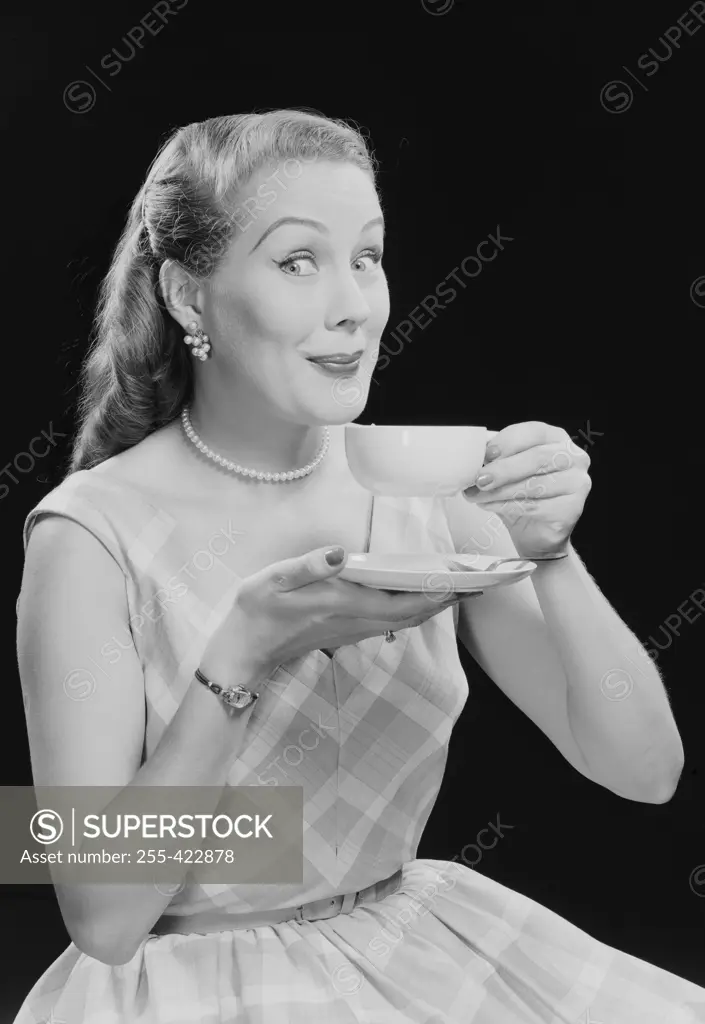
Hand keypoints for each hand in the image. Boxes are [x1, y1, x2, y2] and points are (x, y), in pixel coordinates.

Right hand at [202, 545, 461, 682]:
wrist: (243, 651)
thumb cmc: (256, 611)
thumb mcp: (272, 581)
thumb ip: (306, 567)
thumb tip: (337, 552)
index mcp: (343, 605)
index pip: (404, 603)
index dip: (437, 594)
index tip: (464, 581)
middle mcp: (355, 621)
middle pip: (413, 613)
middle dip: (446, 598)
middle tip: (477, 580)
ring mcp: (353, 629)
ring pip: (405, 618)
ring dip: (432, 603)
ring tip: (457, 583)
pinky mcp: (347, 630)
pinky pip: (391, 619)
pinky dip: (412, 606)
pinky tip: (418, 592)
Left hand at [462, 421, 591, 556]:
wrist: (536, 531)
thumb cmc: (522, 494)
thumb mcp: (508, 469)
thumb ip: (497, 458)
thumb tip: (474, 456)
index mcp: (556, 438)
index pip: (534, 432)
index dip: (508, 442)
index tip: (486, 455)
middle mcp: (573, 456)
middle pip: (536, 458)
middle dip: (503, 470)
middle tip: (479, 479)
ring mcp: (577, 482)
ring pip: (534, 485)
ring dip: (500, 491)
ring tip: (478, 495)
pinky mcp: (573, 508)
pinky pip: (535, 506)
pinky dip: (507, 506)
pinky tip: (491, 506)